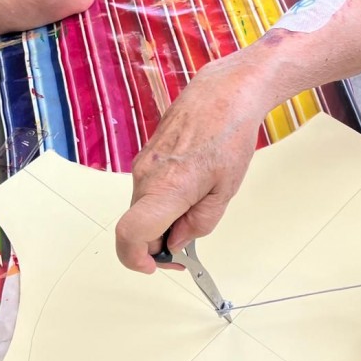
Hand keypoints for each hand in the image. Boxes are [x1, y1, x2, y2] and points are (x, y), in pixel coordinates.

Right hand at [115, 55, 269, 271]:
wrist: (223, 93)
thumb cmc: (229, 134)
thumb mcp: (225, 190)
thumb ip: (200, 223)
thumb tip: (178, 243)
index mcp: (166, 188)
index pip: (130, 235)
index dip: (137, 259)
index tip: (156, 267)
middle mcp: (145, 176)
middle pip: (137, 227)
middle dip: (158, 244)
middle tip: (187, 249)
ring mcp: (142, 165)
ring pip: (142, 209)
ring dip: (162, 222)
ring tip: (197, 209)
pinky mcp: (146, 157)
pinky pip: (147, 191)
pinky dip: (162, 203)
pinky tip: (190, 192)